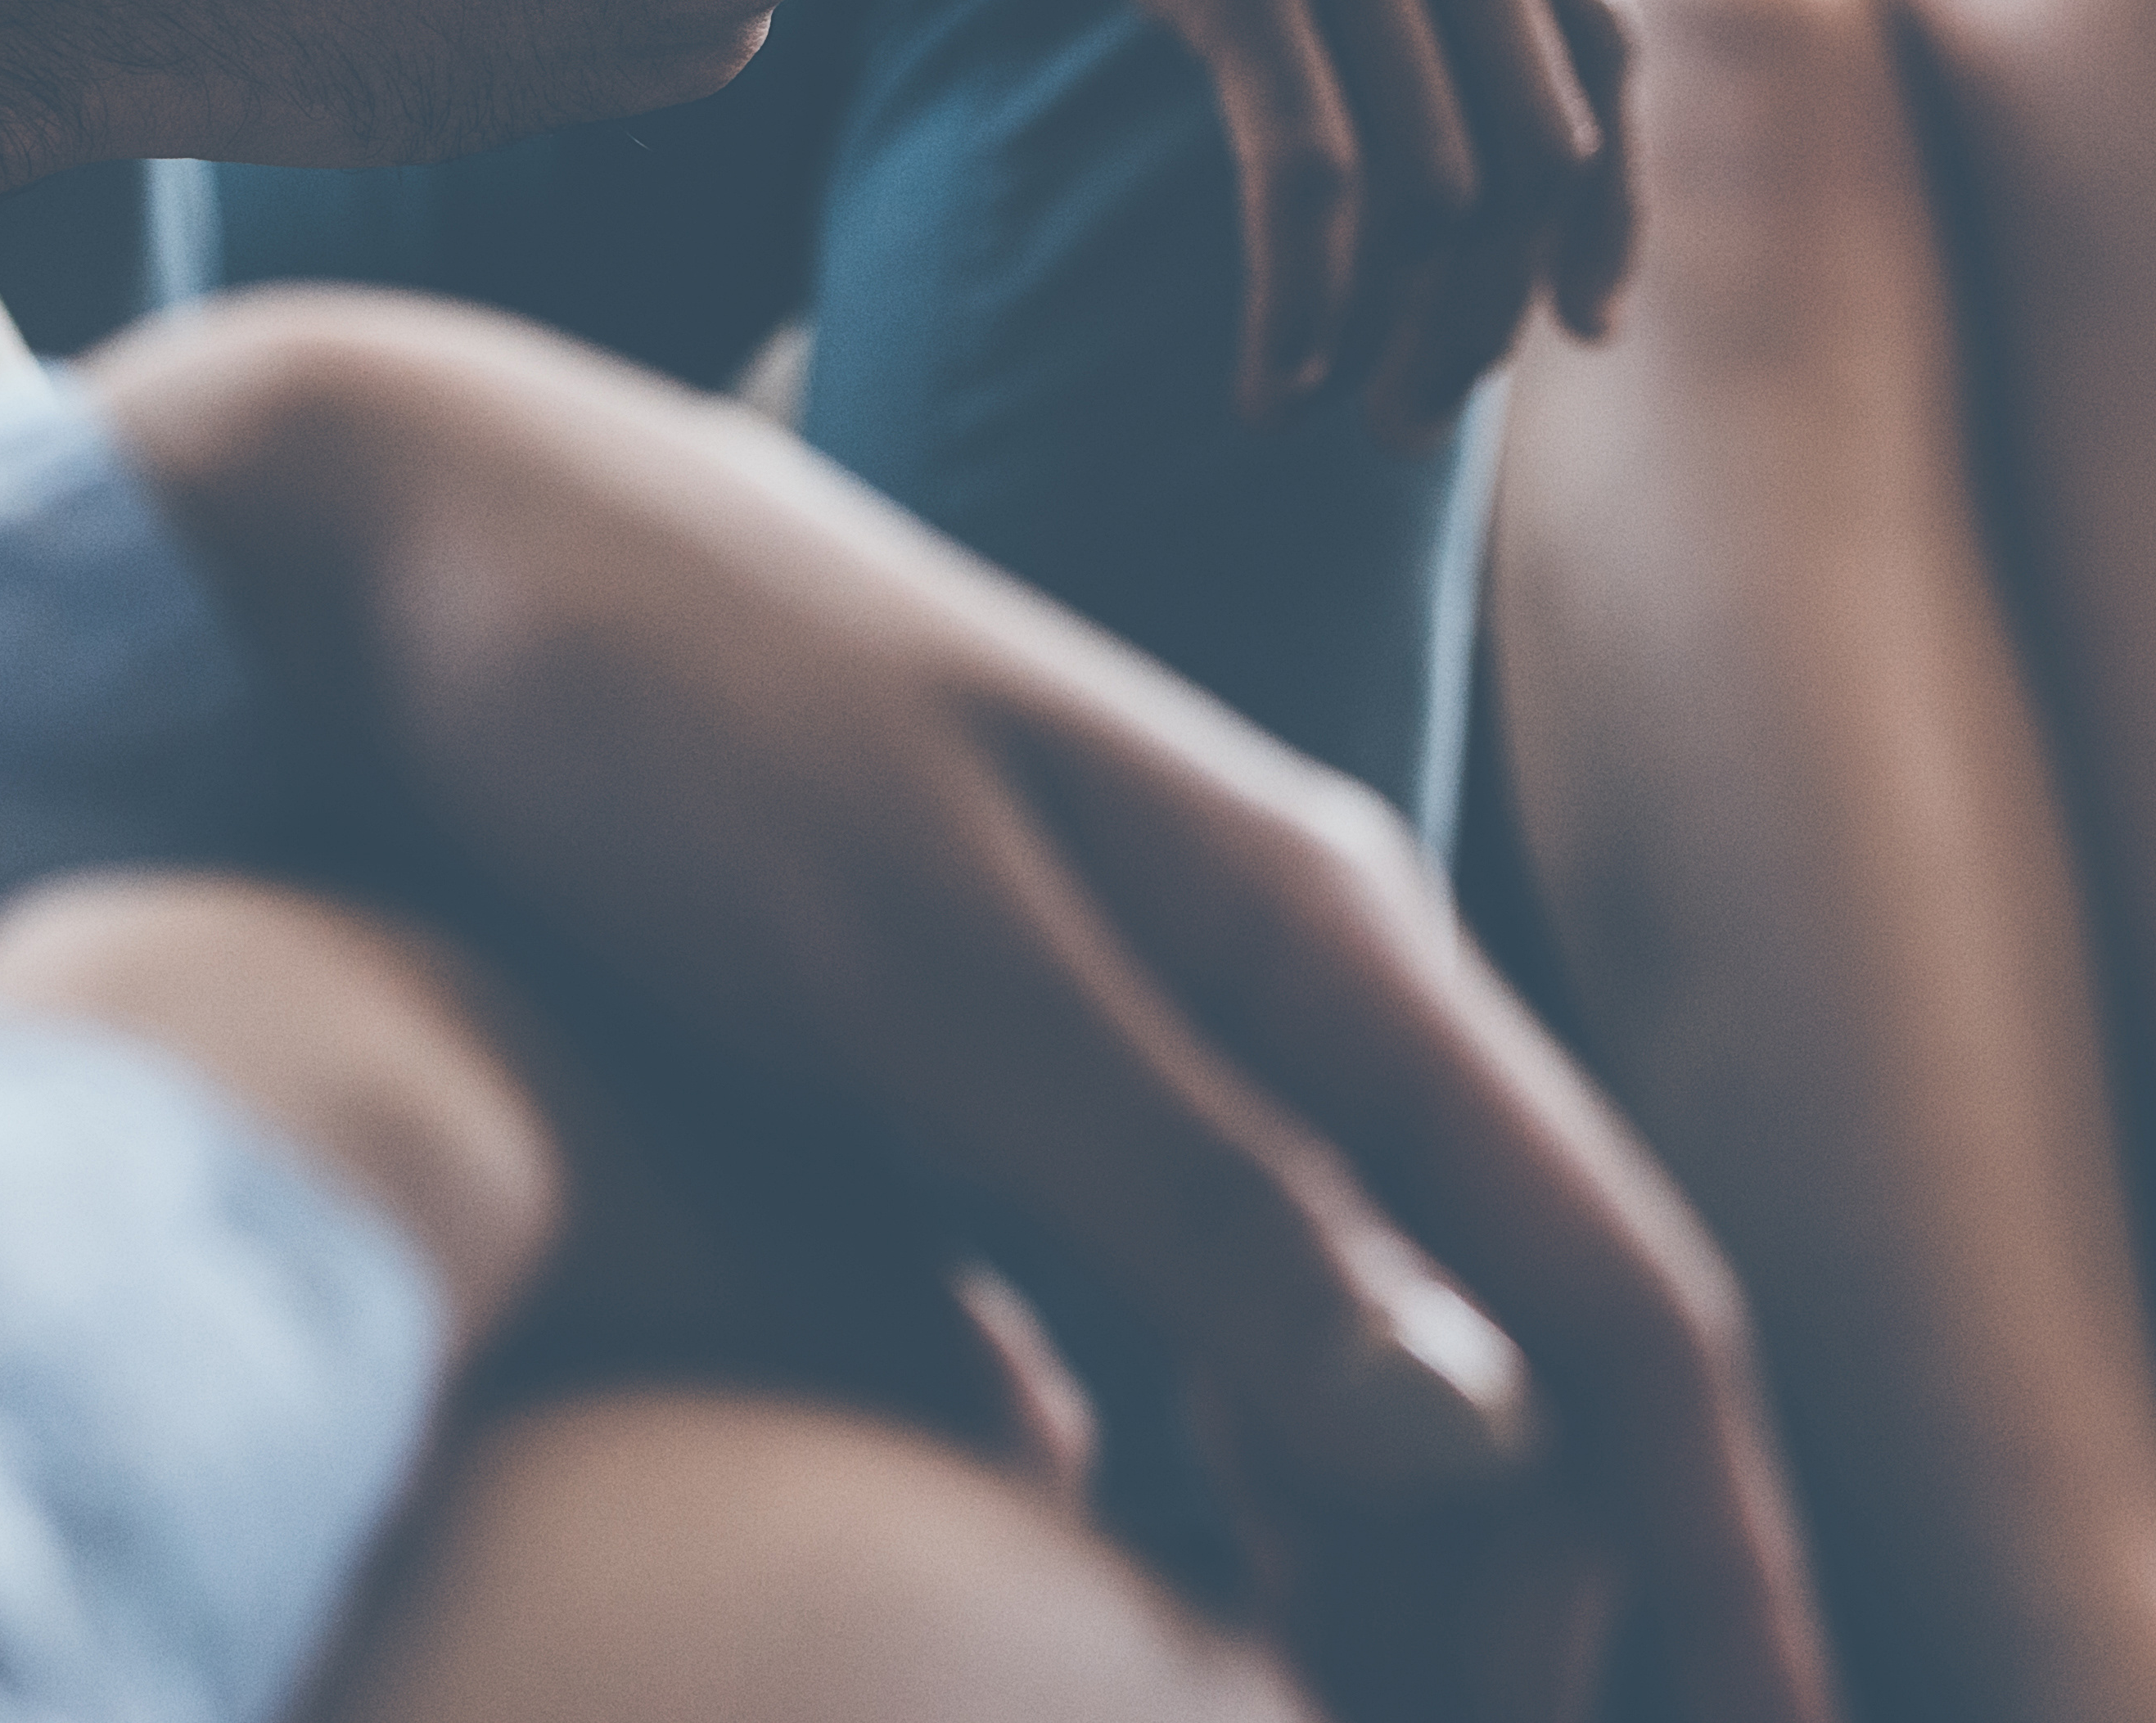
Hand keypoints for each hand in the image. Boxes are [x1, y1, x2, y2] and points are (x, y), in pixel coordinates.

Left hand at [109, 288, 1835, 1722]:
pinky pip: (1203, 1352)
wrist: (437, 542)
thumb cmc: (671, 728)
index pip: (1617, 1304)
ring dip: (1404, 1588)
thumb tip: (1492, 1441)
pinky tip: (1178, 1633)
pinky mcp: (1016, 1091)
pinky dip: (1236, 1523)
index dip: (1719, 1551)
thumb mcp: (931, 973)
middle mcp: (1297, 1001)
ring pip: (1368, 1376)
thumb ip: (1200, 1199)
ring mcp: (1162, 1043)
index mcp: (1330, 953)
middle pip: (1521, 1366)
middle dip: (1559, 1608)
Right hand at [993, 0, 1634, 434]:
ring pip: (1444, 187)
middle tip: (1420, 405)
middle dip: (1496, 305)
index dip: (1608, 203)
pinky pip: (1317, 182)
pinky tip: (1269, 379)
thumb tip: (1405, 37)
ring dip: (1404, 336)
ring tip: (1337, 406)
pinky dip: (1307, 308)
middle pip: (1539, 144)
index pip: (1600, 46)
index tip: (1581, 318)